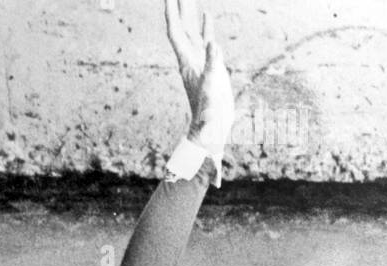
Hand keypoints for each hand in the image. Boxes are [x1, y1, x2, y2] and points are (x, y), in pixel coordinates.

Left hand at [165, 0, 234, 160]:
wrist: (209, 132)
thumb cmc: (209, 116)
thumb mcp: (212, 89)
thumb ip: (213, 66)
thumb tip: (215, 44)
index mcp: (187, 62)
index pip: (176, 33)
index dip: (172, 14)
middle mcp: (190, 59)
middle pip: (181, 27)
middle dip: (179, 7)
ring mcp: (199, 61)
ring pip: (192, 31)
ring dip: (190, 12)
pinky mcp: (210, 65)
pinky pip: (206, 40)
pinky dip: (206, 26)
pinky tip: (206, 14)